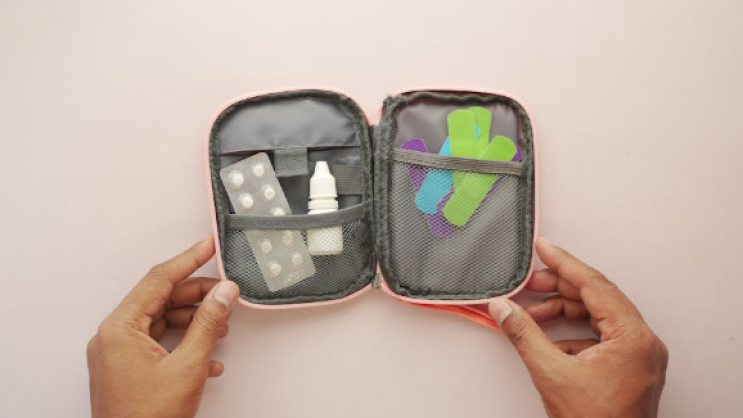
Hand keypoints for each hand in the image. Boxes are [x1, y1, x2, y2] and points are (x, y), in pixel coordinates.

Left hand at [87, 237, 240, 417]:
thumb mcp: (187, 367)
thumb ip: (208, 324)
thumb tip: (224, 293)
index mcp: (120, 329)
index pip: (158, 279)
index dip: (188, 259)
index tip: (208, 245)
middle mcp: (114, 337)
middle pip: (161, 299)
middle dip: (197, 295)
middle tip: (226, 292)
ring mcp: (119, 354)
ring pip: (162, 320)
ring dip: (194, 321)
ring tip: (221, 327)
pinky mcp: (128, 369)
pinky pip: (158, 343)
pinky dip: (184, 343)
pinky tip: (208, 357)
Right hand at [489, 238, 667, 417]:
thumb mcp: (552, 374)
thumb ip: (524, 334)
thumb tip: (504, 309)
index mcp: (633, 338)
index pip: (595, 285)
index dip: (564, 263)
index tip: (544, 248)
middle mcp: (642, 343)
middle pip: (596, 298)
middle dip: (558, 288)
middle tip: (529, 282)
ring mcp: (637, 357)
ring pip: (596, 317)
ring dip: (561, 311)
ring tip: (529, 312)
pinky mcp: (628, 368)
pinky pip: (599, 337)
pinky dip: (570, 332)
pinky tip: (545, 337)